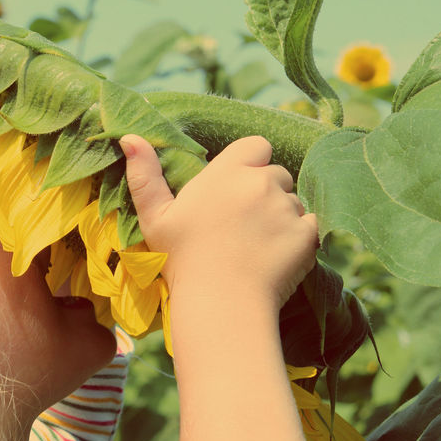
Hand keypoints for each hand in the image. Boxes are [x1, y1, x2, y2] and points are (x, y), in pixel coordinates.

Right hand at [120, 134, 317, 309]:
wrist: (220, 303)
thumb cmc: (180, 260)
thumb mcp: (154, 217)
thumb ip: (145, 176)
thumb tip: (129, 137)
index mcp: (227, 172)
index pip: (256, 145)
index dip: (250, 163)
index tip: (235, 187)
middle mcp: (261, 183)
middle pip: (276, 174)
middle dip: (265, 191)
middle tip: (242, 224)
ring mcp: (287, 208)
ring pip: (293, 201)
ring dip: (281, 215)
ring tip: (257, 244)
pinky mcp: (307, 234)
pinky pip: (311, 225)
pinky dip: (299, 237)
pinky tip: (275, 255)